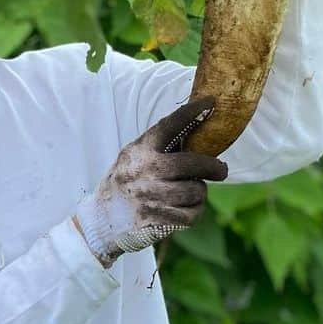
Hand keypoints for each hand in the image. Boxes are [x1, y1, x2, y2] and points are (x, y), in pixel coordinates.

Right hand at [73, 96, 228, 267]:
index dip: (191, 113)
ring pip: (195, 191)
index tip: (210, 103)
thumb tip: (199, 127)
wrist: (101, 220)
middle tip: (221, 170)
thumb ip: (159, 147)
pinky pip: (192, 214)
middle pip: (192, 164)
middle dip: (214, 167)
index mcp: (140, 150)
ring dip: (199, 192)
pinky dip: (194, 211)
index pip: (169, 126)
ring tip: (190, 192)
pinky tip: (184, 208)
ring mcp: (150, 197)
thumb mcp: (134, 157)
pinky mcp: (157, 220)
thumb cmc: (127, 183)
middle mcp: (144, 171)